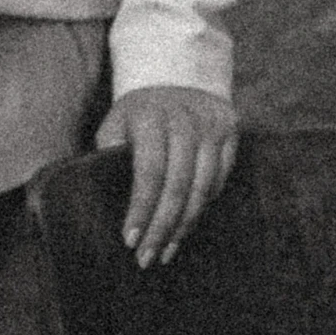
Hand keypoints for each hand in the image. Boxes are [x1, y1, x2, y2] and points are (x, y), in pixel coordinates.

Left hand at [94, 86, 236, 269]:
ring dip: (184, 226)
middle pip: (178, 186)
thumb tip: (105, 199)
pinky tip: (186, 224)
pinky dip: (203, 206)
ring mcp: (211, 126)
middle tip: (147, 258)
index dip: (140, 208)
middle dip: (161, 227)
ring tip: (166, 250)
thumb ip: (111, 154)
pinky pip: (220, 180)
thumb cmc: (139, 112)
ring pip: (203, 188)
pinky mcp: (231, 132)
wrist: (178, 76)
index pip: (149, 172)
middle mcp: (185, 121)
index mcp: (150, 118)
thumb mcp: (117, 123)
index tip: (129, 240)